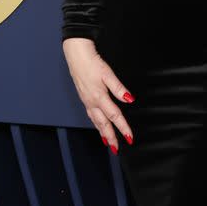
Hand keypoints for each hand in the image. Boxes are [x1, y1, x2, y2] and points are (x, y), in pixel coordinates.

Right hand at [62, 37, 134, 152]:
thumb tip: (130, 100)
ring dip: (103, 133)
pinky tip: (99, 125)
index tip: (130, 138)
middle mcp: (92, 102)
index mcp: (99, 97)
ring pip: (96, 121)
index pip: (114, 116)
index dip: (123, 128)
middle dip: (110, 137)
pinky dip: (96, 124)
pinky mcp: (84, 98)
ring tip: (108, 142)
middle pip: (103, 124)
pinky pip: (91, 115)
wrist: (76, 56)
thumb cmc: (92, 63)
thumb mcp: (108, 74)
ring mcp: (87, 101)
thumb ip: (119, 88)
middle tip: (117, 149)